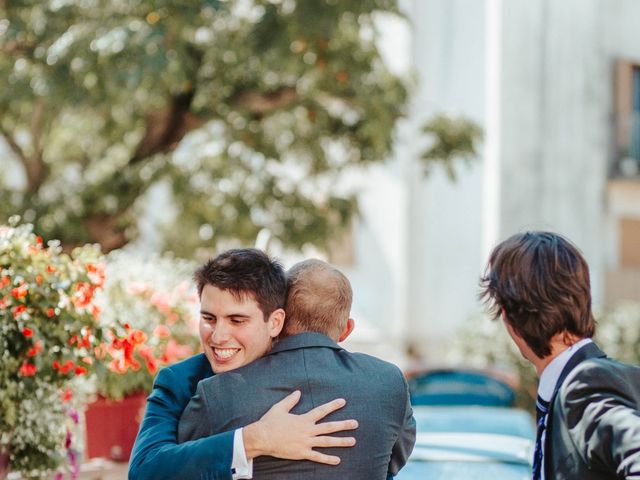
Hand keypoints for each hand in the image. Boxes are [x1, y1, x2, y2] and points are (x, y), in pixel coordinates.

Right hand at [242, 390, 357, 464]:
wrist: (262, 438)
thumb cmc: (269, 422)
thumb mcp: (279, 408)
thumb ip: (290, 400)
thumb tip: (298, 392)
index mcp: (303, 419)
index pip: (321, 410)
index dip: (333, 405)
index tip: (343, 402)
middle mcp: (307, 430)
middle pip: (329, 427)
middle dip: (343, 425)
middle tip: (356, 423)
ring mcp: (306, 442)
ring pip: (327, 442)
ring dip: (340, 441)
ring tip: (353, 441)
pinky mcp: (302, 453)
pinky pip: (317, 457)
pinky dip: (328, 459)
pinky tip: (337, 460)